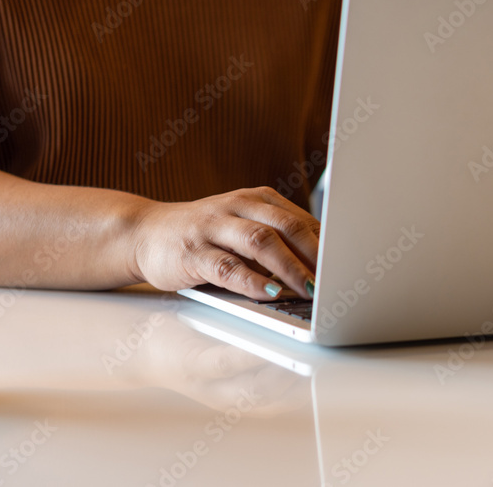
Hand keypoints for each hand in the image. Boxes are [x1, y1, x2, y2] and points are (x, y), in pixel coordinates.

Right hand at [131, 187, 318, 299]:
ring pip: (260, 242)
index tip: (347, 266)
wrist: (145, 234)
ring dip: (289, 268)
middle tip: (333, 280)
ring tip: (308, 289)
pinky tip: (270, 293)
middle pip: (285, 226)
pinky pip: (227, 267)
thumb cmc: (205, 235)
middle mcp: (236, 207)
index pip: (300, 218)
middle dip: (314, 254)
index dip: (326, 244)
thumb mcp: (243, 225)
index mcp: (255, 199)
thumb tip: (323, 263)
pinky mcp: (192, 253)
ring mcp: (213, 228)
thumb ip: (277, 237)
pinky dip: (252, 281)